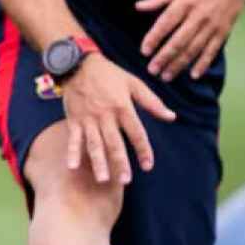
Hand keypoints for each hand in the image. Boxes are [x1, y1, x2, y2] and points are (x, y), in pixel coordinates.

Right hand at [60, 56, 177, 184]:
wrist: (78, 64)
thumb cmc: (109, 74)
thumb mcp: (134, 84)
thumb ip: (152, 102)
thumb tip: (172, 116)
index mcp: (123, 107)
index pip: (136, 133)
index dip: (143, 150)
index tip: (147, 166)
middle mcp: (105, 116)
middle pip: (114, 143)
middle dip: (120, 163)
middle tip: (125, 181)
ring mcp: (88, 119)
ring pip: (94, 144)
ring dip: (98, 162)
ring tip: (103, 179)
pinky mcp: (74, 120)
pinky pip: (73, 139)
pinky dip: (72, 152)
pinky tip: (72, 167)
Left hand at [136, 0, 244, 80]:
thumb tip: (139, 6)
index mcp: (186, 2)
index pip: (166, 23)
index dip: (154, 38)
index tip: (144, 51)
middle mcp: (199, 16)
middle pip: (179, 41)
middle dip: (164, 58)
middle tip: (152, 70)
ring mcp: (213, 26)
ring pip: (194, 49)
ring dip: (180, 64)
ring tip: (167, 76)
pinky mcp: (224, 31)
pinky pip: (212, 50)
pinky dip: (203, 64)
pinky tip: (194, 74)